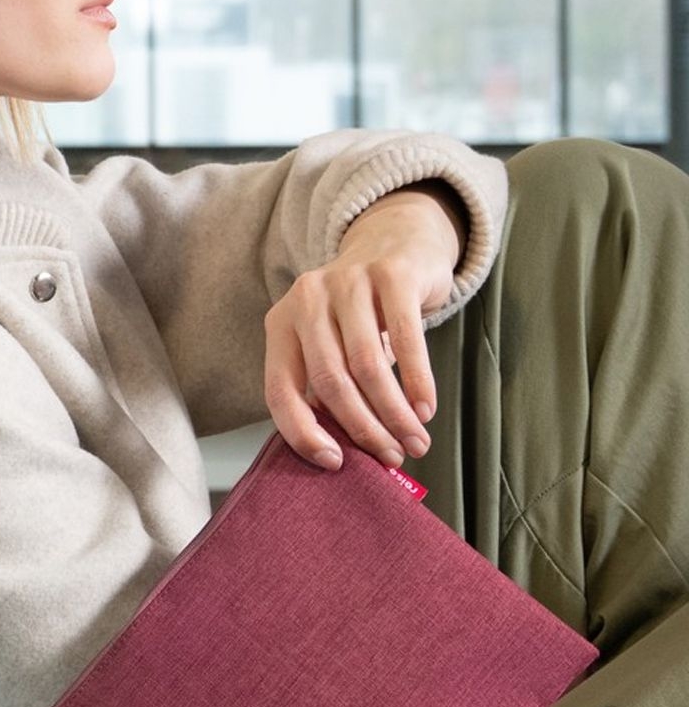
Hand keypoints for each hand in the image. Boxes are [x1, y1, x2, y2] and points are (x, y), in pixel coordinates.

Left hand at [262, 187, 461, 471]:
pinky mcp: (391, 274)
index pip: (280, 390)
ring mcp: (347, 282)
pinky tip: (426, 408)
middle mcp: (306, 300)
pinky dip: (417, 380)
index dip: (302, 433)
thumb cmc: (360, 315)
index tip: (334, 463)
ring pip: (367, 365)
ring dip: (394, 412)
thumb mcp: (330, 344)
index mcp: (280, 324)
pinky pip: (406, 338)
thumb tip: (340, 454)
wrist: (396, 244)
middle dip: (363, 428)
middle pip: (330, 381)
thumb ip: (326, 388)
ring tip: (414, 441)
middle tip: (391, 457)